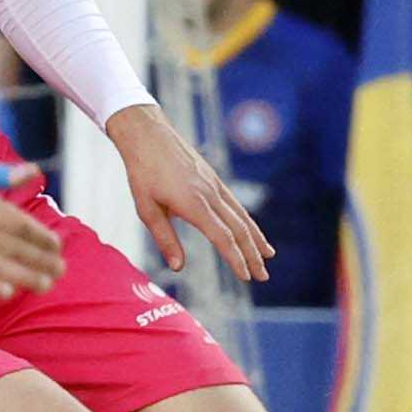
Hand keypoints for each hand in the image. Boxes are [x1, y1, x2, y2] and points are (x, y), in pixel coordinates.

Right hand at [0, 161, 63, 298]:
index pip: (15, 222)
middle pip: (8, 246)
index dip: (39, 236)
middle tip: (60, 271)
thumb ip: (2, 174)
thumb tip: (33, 171)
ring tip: (45, 285)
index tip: (57, 245)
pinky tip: (8, 293)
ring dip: (22, 277)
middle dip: (38, 260)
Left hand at [107, 103, 274, 280]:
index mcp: (194, 204)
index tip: (246, 277)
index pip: (223, 237)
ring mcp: (214, 184)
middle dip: (253, 255)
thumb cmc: (142, 172)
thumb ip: (164, 239)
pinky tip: (250, 230)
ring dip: (256, 238)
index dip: (236, 259)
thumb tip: (178, 268)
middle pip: (239, 229)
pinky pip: (235, 203)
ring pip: (242, 215)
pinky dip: (247, 220)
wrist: (147, 134)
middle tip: (263, 276)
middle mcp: (210, 194)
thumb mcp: (146, 209)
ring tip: (269, 255)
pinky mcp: (213, 178)